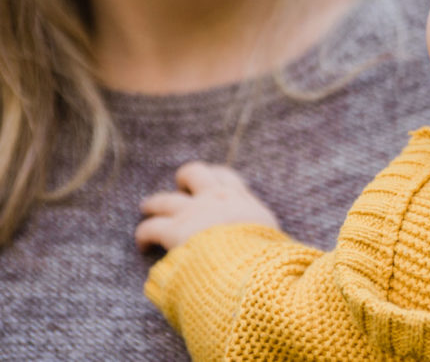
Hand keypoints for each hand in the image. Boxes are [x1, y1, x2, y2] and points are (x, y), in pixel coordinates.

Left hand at [136, 161, 279, 251]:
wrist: (249, 267)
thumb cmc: (266, 260)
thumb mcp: (273, 241)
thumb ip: (264, 236)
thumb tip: (275, 247)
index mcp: (243, 202)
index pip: (227, 179)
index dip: (215, 179)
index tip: (211, 185)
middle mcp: (217, 200)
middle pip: (195, 173)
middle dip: (184, 179)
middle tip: (179, 188)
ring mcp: (193, 213)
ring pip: (164, 199)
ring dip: (154, 204)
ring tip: (148, 208)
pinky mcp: (174, 231)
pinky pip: (150, 227)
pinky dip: (144, 235)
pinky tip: (143, 245)